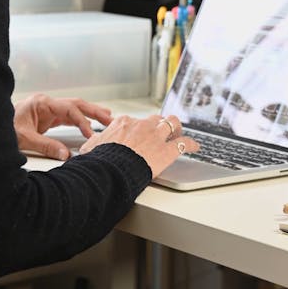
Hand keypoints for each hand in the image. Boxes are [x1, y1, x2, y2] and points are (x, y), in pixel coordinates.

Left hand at [13, 93, 112, 159]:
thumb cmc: (5, 128)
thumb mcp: (25, 139)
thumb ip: (47, 146)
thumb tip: (66, 156)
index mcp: (42, 103)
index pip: (69, 109)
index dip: (82, 121)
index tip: (91, 134)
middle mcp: (47, 103)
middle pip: (76, 105)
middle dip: (94, 111)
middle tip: (110, 119)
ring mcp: (48, 109)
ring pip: (74, 110)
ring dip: (90, 115)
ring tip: (108, 119)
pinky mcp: (48, 117)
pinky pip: (68, 117)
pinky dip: (80, 121)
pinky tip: (91, 125)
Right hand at [78, 113, 198, 178]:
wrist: (109, 170)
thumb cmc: (100, 160)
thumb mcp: (92, 147)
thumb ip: (96, 142)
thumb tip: (92, 143)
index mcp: (124, 123)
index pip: (136, 121)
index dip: (140, 127)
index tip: (141, 131)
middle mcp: (142, 125)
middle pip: (156, 118)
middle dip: (160, 123)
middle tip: (163, 129)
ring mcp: (155, 136)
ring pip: (172, 123)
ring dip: (177, 128)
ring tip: (179, 132)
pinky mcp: (166, 150)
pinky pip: (183, 143)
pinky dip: (191, 144)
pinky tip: (195, 147)